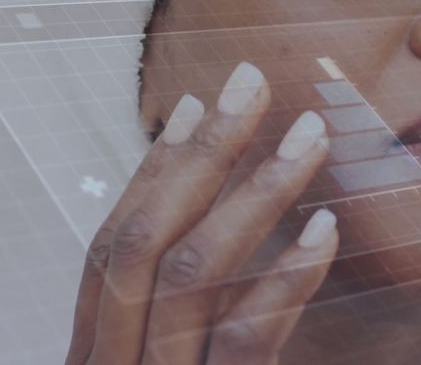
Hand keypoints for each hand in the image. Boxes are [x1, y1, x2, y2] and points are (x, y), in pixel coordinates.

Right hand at [65, 62, 338, 363]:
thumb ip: (170, 325)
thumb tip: (204, 230)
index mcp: (96, 354)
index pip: (111, 248)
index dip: (151, 172)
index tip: (194, 106)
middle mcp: (113, 363)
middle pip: (143, 241)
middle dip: (200, 155)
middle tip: (252, 84)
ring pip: (190, 273)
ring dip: (255, 193)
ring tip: (309, 138)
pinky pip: (243, 336)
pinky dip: (286, 278)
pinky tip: (324, 230)